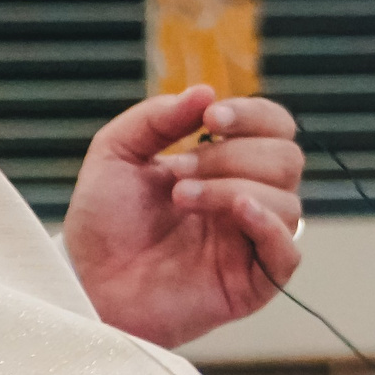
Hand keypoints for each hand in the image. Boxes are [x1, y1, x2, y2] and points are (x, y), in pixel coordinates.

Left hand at [63, 86, 305, 347]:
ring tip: (182, 197)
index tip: (211, 118)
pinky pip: (288, 253)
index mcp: (225, 166)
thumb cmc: (102, 224)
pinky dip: (268, 225)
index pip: (273, 128)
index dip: (253, 115)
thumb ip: (158, 117)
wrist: (86, 283)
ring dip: (233, 187)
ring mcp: (251, 243)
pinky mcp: (252, 284)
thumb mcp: (117, 152)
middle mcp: (247, 201)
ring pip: (288, 200)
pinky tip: (236, 212)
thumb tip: (206, 90)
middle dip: (233, 154)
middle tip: (180, 171)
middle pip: (287, 158)